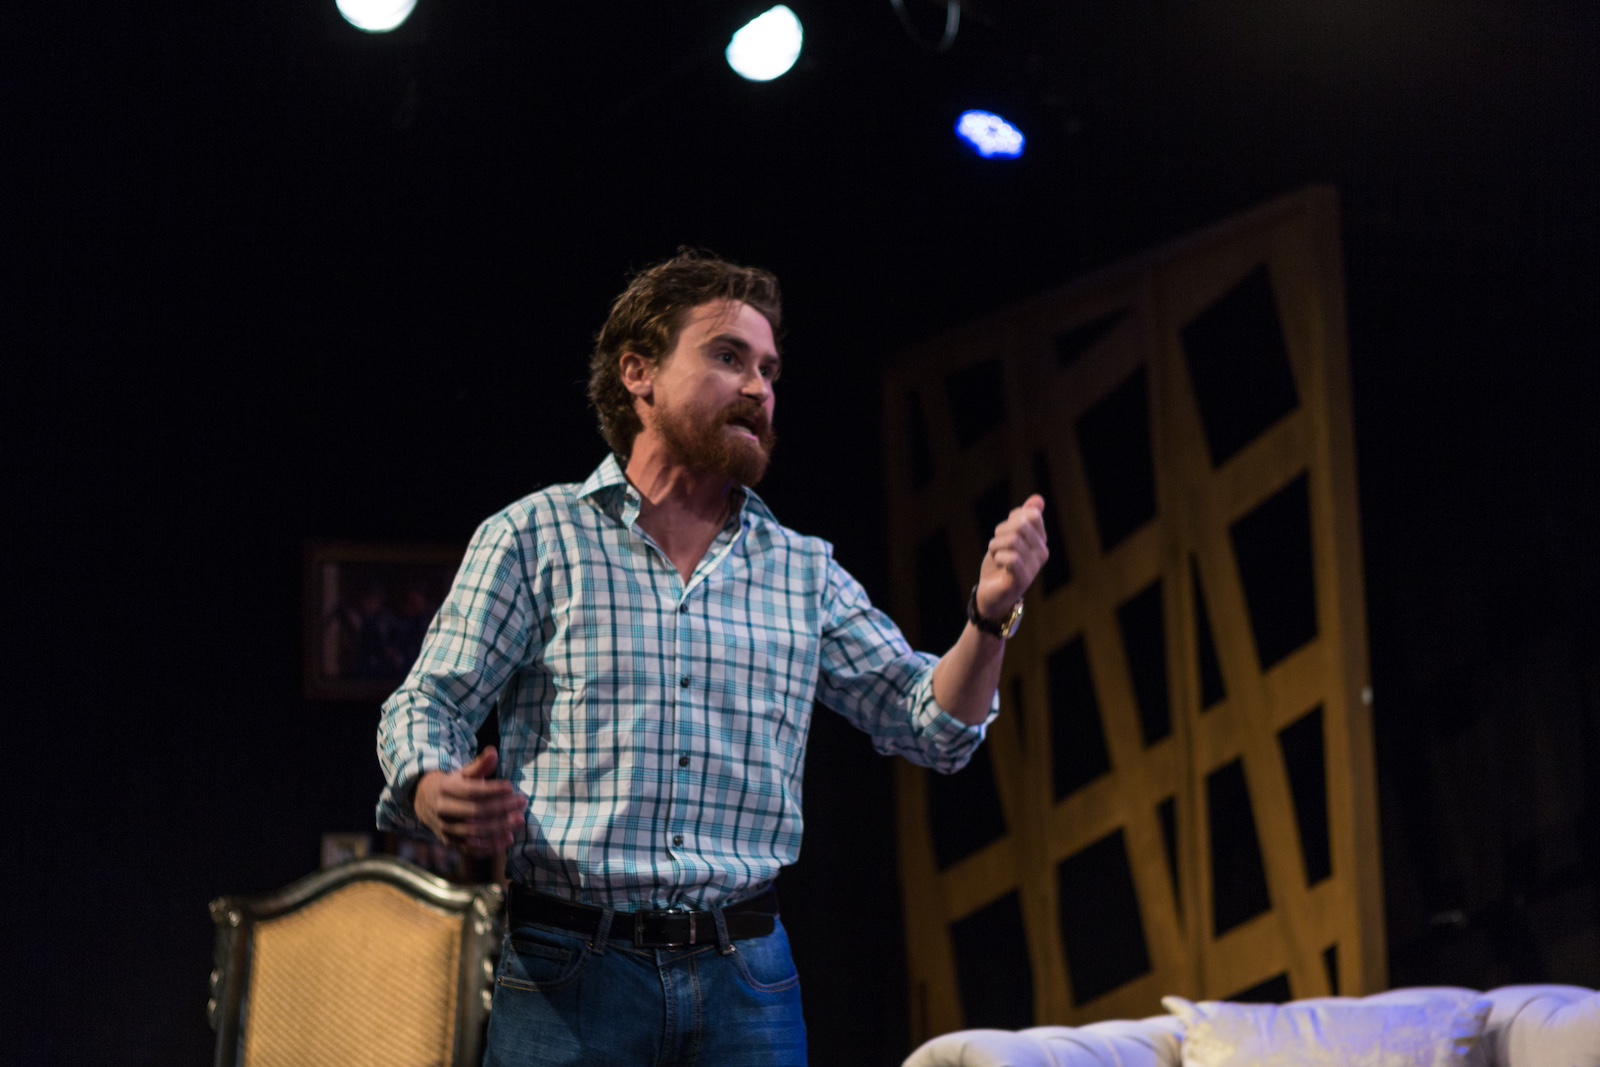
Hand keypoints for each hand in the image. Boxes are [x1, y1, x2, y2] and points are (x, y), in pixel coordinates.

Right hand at [412, 746, 526, 856]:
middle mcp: (443, 810)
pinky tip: (508, 839)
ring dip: (500, 828)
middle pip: (475, 812)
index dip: (492, 790)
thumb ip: (480, 765)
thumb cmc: (453, 785)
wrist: (426, 804)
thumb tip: (493, 751)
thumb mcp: (463, 773)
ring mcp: (446, 829)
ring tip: (519, 820)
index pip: (471, 791)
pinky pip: (472, 849)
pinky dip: (491, 846)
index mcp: (445, 789)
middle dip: (501, 809)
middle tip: (522, 803)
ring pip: (475, 832)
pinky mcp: (451, 843)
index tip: (511, 787)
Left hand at [975, 494, 1048, 622]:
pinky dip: (998, 557)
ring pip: (1012, 540)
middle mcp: (1042, 553)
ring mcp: (1033, 567)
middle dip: (1001, 531)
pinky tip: (998, 564)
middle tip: (996, 545)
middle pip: (1021, 525)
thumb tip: (1038, 499)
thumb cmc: (1000, 563)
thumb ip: (1022, 517)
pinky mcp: (1022, 580)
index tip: (1004, 532)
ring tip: (995, 555)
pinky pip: (1011, 558)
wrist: (991, 592)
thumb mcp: (1008, 535)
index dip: (1011, 519)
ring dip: (995, 545)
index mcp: (1040, 540)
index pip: (1031, 515)